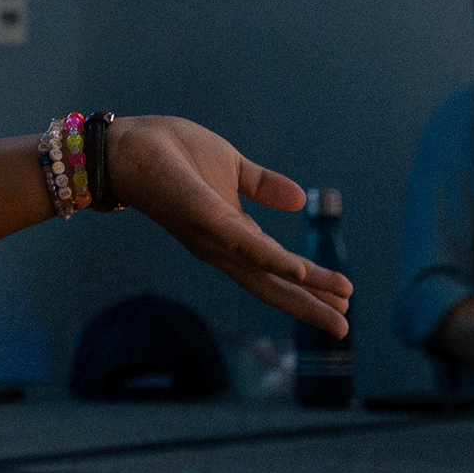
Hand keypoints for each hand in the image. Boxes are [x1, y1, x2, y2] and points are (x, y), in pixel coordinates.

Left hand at [98, 116, 355, 336]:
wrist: (129, 144)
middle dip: (309, 307)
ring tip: (340, 303)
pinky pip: (245, 245)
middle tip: (344, 328)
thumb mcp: (231, 167)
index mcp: (232, 235)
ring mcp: (213, 238)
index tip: (343, 298)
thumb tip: (300, 200)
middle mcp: (223, 247)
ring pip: (267, 273)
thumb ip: (263, 186)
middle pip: (272, 286)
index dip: (309, 286)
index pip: (277, 270)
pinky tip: (301, 273)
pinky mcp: (205, 219)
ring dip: (305, 291)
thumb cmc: (172, 154)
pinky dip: (273, 261)